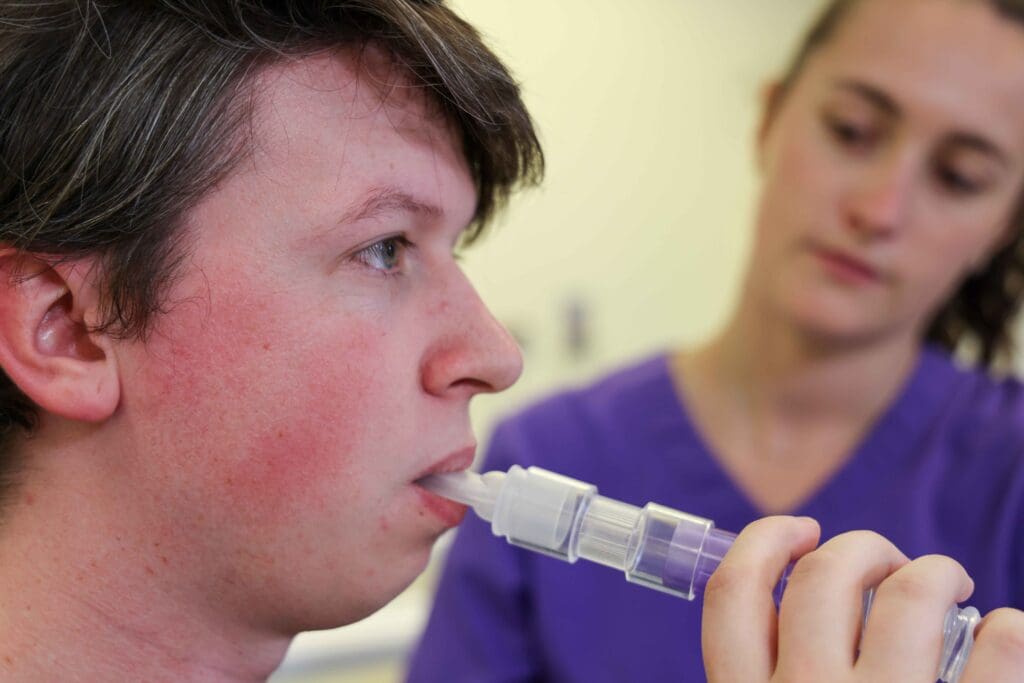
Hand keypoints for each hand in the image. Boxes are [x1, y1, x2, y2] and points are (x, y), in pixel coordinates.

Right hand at [701, 517, 1023, 681]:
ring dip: (937, 572)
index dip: (766, 541)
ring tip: (948, 586)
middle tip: (888, 563)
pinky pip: (997, 653)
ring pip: (910, 597)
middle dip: (862, 548)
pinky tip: (1006, 635)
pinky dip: (1010, 632)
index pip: (735, 590)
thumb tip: (803, 594)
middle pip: (824, 577)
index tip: (801, 530)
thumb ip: (768, 671)